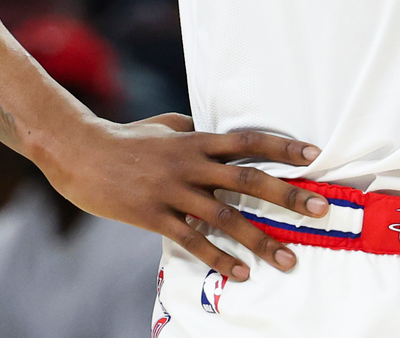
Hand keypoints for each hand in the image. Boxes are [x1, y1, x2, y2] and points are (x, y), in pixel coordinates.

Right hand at [32, 112, 331, 281]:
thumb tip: (216, 130)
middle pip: (248, 180)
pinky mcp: (154, 216)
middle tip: (320, 209)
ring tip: (288, 259)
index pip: (248, 141)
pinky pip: (193, 240)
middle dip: (287, 196)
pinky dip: (219, 258)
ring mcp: (172, 191)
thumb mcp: (164, 125)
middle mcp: (190, 164)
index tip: (314, 154)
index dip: (282, 146)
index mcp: (195, 140)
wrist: (79, 152)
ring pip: (226, 218)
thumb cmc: (125, 137)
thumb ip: (193, 129)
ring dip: (260, 240)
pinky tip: (241, 273)